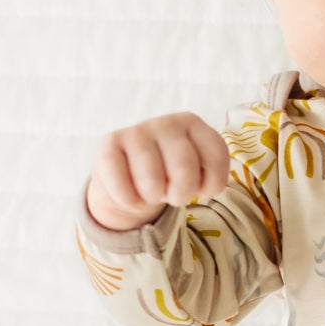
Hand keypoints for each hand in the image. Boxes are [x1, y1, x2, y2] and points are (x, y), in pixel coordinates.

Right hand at [87, 112, 231, 230]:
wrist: (129, 178)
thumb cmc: (170, 175)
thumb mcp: (197, 172)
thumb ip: (210, 176)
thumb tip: (206, 188)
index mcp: (193, 124)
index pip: (216, 156)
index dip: (212, 184)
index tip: (203, 190)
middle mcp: (167, 123)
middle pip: (184, 170)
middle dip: (181, 194)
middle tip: (174, 195)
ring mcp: (136, 131)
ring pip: (152, 182)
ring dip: (153, 198)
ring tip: (152, 191)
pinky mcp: (108, 145)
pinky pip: (123, 188)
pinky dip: (130, 202)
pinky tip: (131, 195)